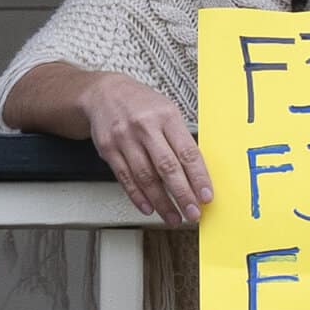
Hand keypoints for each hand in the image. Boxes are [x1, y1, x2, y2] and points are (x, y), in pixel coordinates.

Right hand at [82, 72, 212, 222]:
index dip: (198, 177)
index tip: (206, 196)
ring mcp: (125, 139)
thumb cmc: (140, 103)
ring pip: (146, 177)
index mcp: (166, 116)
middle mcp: (145, 127)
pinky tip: (148, 207)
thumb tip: (197, 172)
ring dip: (161, 202)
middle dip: (182, 194)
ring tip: (173, 216)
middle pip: (167, 167)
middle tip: (192, 213)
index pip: (187, 152)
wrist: (103, 93)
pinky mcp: (109, 150)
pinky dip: (138, 196)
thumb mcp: (166, 110)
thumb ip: (180, 138)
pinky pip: (125, 178)